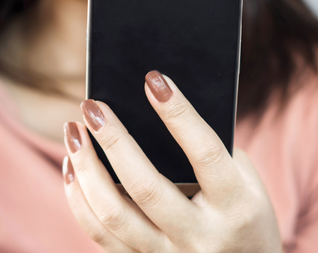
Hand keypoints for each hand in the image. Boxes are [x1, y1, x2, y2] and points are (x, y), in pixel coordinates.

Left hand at [63, 71, 281, 252]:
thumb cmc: (244, 211)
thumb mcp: (244, 178)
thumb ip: (207, 147)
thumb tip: (154, 106)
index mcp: (237, 207)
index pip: (205, 153)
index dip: (179, 114)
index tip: (153, 79)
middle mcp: (202, 237)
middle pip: (145, 187)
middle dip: (113, 139)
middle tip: (92, 105)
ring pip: (113, 214)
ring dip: (86, 166)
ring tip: (73, 130)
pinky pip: (99, 234)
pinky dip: (79, 198)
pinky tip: (73, 167)